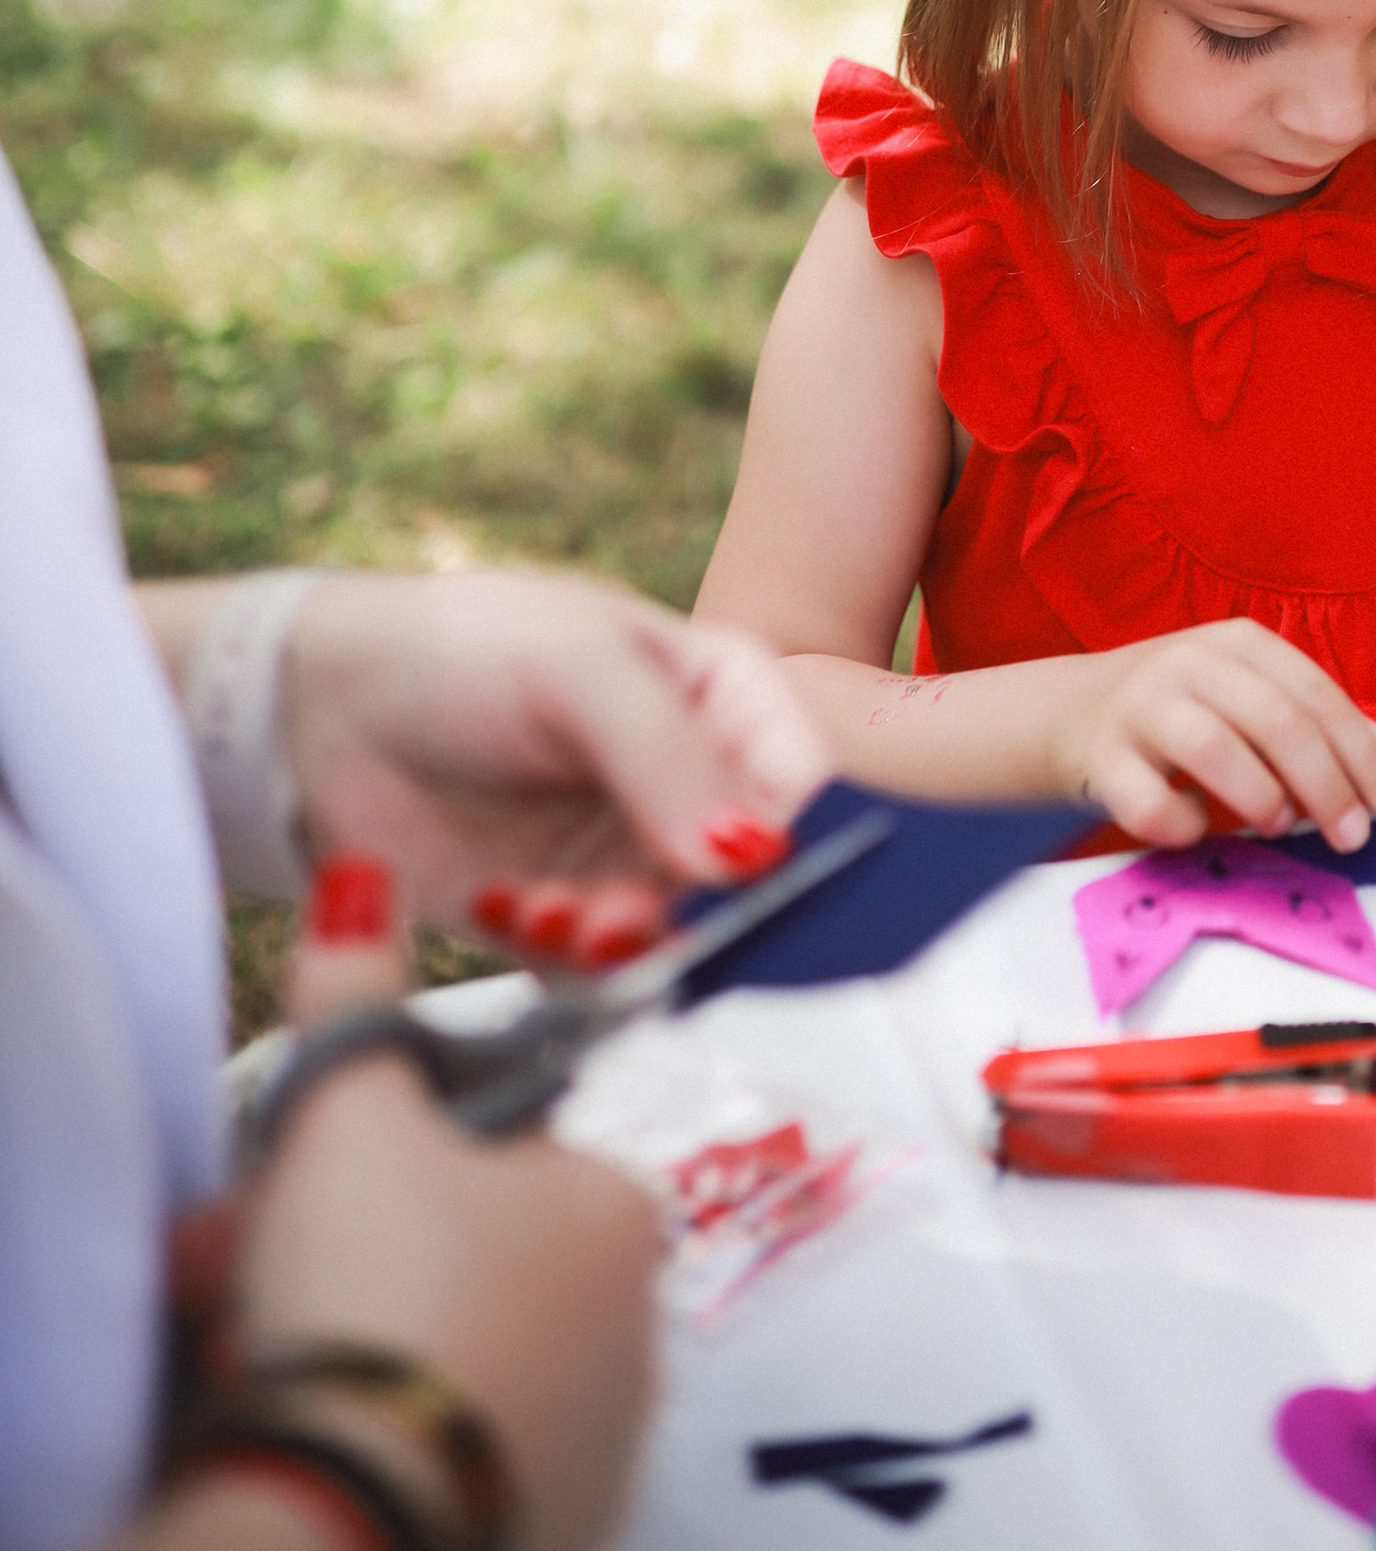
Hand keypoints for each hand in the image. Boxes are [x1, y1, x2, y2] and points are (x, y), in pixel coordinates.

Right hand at [230, 859, 657, 1550]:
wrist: (357, 1511)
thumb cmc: (379, 1296)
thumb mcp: (350, 1113)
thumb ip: (354, 994)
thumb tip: (359, 883)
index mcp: (615, 1202)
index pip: (493, 1141)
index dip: (379, 1147)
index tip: (306, 1170)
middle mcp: (633, 1319)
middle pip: (461, 1246)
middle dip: (344, 1239)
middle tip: (251, 1248)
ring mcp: (591, 1433)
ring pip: (446, 1345)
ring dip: (346, 1327)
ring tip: (258, 1330)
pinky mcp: (537, 1520)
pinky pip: (445, 1443)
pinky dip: (374, 1420)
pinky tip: (304, 1410)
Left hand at [283, 572, 828, 956]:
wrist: (322, 711)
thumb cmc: (466, 650)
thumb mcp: (580, 668)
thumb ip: (669, 758)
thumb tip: (755, 857)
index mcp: (728, 699)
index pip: (806, 783)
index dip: (804, 843)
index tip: (764, 888)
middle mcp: (696, 786)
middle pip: (753, 881)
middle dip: (705, 912)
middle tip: (637, 914)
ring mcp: (632, 859)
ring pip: (681, 935)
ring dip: (630, 940)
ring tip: (564, 913)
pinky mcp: (569, 921)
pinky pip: (605, 971)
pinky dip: (573, 960)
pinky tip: (517, 912)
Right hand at [1059, 621, 1375, 851]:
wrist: (1072, 715)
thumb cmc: (1185, 715)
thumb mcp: (1258, 705)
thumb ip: (1329, 730)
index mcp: (1239, 644)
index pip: (1317, 696)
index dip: (1364, 755)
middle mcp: (1190, 663)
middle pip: (1276, 721)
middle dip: (1326, 786)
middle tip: (1353, 838)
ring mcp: (1140, 707)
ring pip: (1212, 748)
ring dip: (1260, 796)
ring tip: (1280, 825)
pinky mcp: (1100, 758)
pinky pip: (1147, 802)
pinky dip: (1182, 823)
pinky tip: (1198, 826)